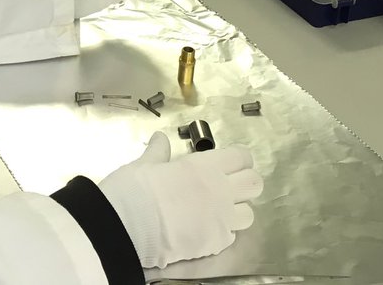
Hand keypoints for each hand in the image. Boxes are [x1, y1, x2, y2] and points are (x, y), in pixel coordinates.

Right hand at [98, 132, 262, 268]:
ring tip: (219, 211)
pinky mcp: (216, 244)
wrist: (128, 226)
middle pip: (254, 183)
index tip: (227, 163)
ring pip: (249, 214)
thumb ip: (158, 152)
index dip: (238, 159)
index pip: (241, 157)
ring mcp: (221, 219)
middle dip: (245, 183)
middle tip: (227, 185)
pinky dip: (223, 233)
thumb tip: (160, 138)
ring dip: (238, 211)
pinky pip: (232, 237)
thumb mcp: (145, 164)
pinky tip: (207, 230)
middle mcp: (220, 190)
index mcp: (205, 166)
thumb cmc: (135, 189)